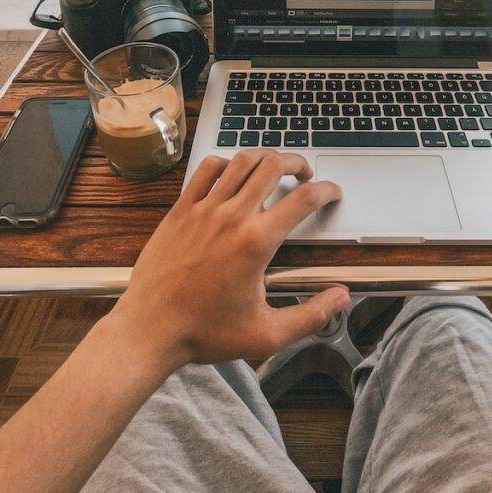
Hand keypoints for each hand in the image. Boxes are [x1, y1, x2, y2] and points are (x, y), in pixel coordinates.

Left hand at [112, 149, 348, 368]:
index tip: (333, 192)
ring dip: (264, 157)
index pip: (303, 199)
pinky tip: (232, 174)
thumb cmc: (205, 333)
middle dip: (297, 163)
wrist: (149, 331)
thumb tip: (342, 298)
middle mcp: (232, 217)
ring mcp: (203, 209)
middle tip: (304, 174)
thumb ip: (311, 315)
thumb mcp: (267, 335)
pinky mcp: (180, 210)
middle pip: (273, 165)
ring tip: (273, 168)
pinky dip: (225, 163)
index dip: (326, 190)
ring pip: (241, 160)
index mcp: (256, 242)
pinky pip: (206, 169)